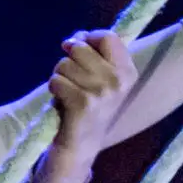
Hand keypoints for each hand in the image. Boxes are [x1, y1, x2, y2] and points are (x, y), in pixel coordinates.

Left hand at [45, 29, 137, 173]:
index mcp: (128, 72)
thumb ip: (92, 54)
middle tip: (71, 79)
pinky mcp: (83, 103)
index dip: (86, 38)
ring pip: (64, 64)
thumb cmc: (87, 108)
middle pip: (81, 48)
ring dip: (59, 77)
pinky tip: (61, 102)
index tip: (76, 49)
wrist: (81, 146)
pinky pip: (57, 81)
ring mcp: (102, 92)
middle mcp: (119, 81)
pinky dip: (54, 90)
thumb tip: (75, 38)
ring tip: (67, 93)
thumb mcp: (100, 79)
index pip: (108, 36)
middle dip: (68, 60)